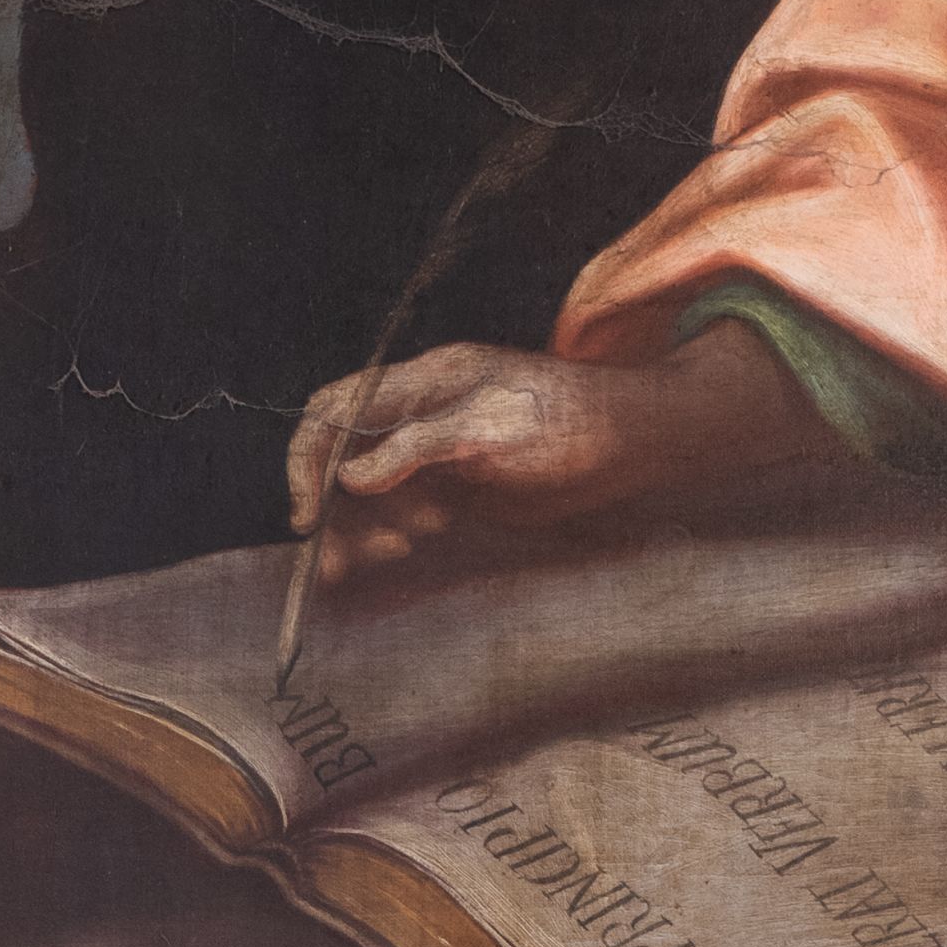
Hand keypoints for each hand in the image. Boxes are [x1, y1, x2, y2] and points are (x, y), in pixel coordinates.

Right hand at [285, 320, 832, 588]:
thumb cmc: (574, 422)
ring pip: (370, 492)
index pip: (337, 408)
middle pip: (344, 454)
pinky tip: (390, 558)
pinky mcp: (460, 489)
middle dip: (328, 504)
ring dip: (355, 528)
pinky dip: (387, 537)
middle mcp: (422, 413)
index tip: (310, 510)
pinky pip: (404, 513)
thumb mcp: (495, 429)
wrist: (637, 444)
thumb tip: (354, 474)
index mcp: (425, 380)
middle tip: (328, 558)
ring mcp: (439, 453)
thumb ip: (421, 446)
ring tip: (357, 566)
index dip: (310, 456)